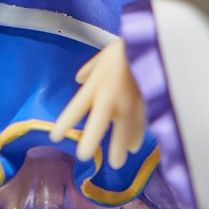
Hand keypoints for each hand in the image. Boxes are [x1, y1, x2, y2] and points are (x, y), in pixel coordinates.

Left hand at [49, 39, 146, 170]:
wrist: (153, 45)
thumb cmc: (125, 50)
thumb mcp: (103, 56)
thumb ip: (90, 70)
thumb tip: (79, 79)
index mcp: (96, 85)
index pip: (76, 108)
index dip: (64, 124)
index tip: (55, 136)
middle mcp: (110, 98)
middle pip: (97, 125)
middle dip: (90, 142)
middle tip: (83, 156)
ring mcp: (129, 105)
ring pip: (123, 133)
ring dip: (119, 149)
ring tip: (116, 162)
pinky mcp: (146, 107)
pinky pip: (140, 127)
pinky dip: (136, 138)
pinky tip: (133, 146)